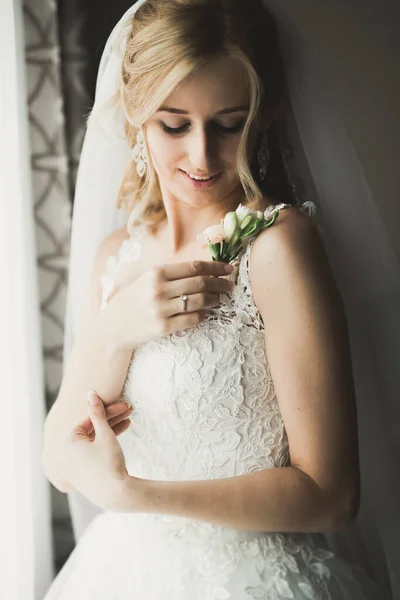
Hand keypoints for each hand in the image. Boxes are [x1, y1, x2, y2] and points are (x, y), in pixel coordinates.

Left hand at [58, 392, 131, 510]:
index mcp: (67, 442)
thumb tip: (91, 394)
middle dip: (111, 420)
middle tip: (128, 411)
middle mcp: (66, 454)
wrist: (116, 494)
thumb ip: (97, 413)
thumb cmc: (109, 462)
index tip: (121, 405)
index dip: (107, 411)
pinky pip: (93, 453)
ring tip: (128, 423)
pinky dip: (104, 445)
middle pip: (91, 430)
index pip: (88, 420)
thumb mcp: (105, 434)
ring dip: (110, 431)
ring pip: (93, 441)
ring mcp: (73, 465)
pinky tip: (119, 437)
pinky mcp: (82, 474)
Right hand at [103, 259, 233, 350]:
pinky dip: (203, 315)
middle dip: (219, 283)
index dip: (215, 267)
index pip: (193, 267)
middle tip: (230, 285)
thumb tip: (200, 270)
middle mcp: (159, 289)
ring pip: (199, 301)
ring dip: (214, 299)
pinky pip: (192, 319)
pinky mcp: (163, 327)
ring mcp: (161, 309)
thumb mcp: (144, 280)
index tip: (228, 268)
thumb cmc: (131, 302)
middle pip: (200, 283)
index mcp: (156, 273)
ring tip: (220, 299)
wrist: (112, 329)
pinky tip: (206, 313)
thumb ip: (168, 275)